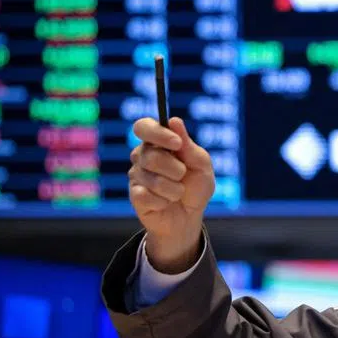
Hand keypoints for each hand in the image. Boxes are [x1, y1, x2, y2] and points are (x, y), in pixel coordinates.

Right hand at [128, 116, 214, 272]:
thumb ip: (189, 145)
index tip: (176, 144)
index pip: (143, 127)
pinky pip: (147, 195)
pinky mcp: (135, 195)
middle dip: (175, 169)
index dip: (158, 133)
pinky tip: (166, 203)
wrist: (190, 217)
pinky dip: (165, 201)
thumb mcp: (201, 165)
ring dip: (174, 189)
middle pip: (151, 155)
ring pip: (152, 179)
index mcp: (158, 143)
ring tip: (178, 193)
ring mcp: (137, 175)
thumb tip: (174, 121)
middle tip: (183, 176)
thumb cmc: (196, 187)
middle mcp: (143, 156)